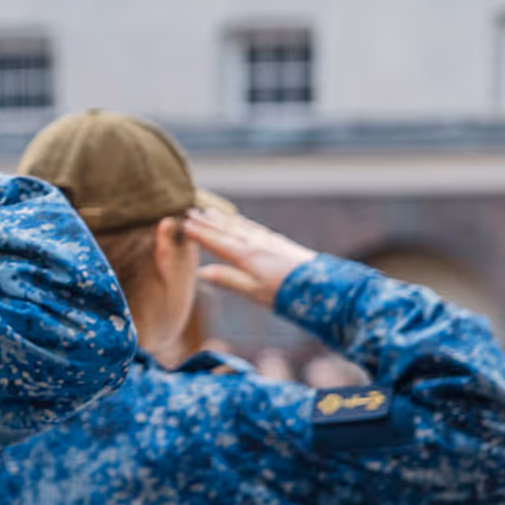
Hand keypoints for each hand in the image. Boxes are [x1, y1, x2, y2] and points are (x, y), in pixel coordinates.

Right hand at [186, 208, 318, 310]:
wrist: (322, 285)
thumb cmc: (286, 293)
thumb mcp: (254, 291)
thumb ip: (228, 280)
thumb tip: (201, 272)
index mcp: (244, 255)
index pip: (215, 241)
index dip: (198, 233)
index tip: (182, 224)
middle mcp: (253, 243)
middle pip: (224, 229)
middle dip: (205, 221)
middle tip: (188, 211)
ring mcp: (265, 240)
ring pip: (237, 225)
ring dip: (220, 218)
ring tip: (207, 210)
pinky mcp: (276, 241)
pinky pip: (251, 226)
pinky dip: (240, 221)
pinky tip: (237, 219)